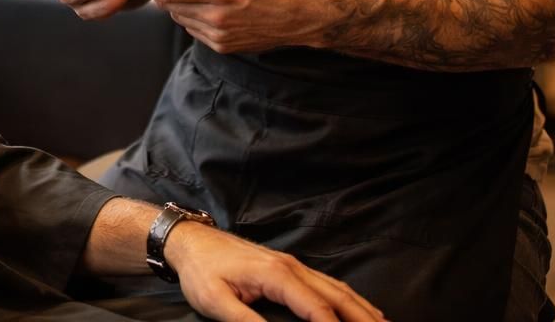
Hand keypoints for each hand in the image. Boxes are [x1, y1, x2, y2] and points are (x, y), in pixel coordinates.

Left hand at [169, 222, 384, 321]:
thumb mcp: (216, 301)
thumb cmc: (201, 271)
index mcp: (276, 275)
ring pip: (337, 288)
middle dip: (362, 318)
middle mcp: (292, 267)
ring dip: (362, 309)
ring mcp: (293, 265)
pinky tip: (359, 308)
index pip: (317, 308)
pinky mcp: (289, 267)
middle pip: (337, 296)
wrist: (191, 241)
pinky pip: (328, 283)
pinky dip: (349, 298)